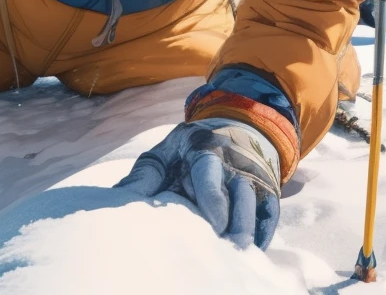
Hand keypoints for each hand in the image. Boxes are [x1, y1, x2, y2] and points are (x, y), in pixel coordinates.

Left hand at [117, 119, 280, 249]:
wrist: (232, 129)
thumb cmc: (187, 151)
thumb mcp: (163, 155)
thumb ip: (143, 178)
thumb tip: (116, 203)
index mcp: (204, 147)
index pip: (209, 171)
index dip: (212, 197)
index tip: (213, 224)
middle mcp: (233, 161)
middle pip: (239, 193)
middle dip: (235, 222)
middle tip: (227, 249)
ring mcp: (253, 177)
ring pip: (257, 206)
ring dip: (246, 231)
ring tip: (235, 256)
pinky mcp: (267, 194)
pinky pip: (269, 218)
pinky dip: (261, 236)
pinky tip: (248, 255)